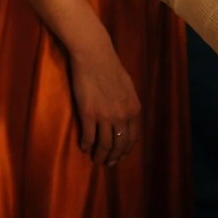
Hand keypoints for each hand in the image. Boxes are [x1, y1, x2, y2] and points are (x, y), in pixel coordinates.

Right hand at [66, 41, 141, 166]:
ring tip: (96, 158)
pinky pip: (89, 137)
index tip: (120, 155)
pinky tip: (84, 147)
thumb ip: (128, 103)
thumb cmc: (110, 66)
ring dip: (100, 155)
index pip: (132, 138)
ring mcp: (105, 117)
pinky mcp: (88, 114)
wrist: (94, 55)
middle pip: (119, 145)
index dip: (125, 150)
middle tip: (108, 162)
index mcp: (134, 110)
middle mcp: (122, 117)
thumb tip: (126, 115)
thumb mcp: (128, 87)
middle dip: (114, 157)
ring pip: (104, 145)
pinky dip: (86, 145)